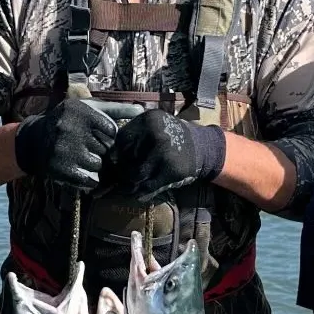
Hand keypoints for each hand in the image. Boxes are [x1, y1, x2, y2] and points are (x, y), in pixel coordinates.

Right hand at [13, 98, 118, 189]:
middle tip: (90, 148)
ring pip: (98, 165)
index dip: (110, 137)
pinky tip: (81, 170)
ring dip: (95, 165)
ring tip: (83, 158)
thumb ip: (115, 109)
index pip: (112, 131)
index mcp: (79, 111)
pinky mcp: (58, 168)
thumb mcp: (88, 108)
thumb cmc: (69, 122)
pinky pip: (88, 180)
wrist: (34, 139)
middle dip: (102, 151)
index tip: (101, 137)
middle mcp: (70, 128)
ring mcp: (63, 149)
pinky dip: (89, 179)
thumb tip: (142, 110)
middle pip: (106, 149)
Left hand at [105, 109, 226, 202]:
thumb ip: (134, 138)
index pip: (121, 141)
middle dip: (122, 171)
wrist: (203, 147)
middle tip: (120, 180)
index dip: (117, 155)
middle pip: (126, 158)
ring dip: (129, 184)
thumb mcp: (153, 128)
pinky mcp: (172, 170)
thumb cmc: (172, 138)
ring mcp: (164, 151)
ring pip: (135, 174)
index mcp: (148, 119)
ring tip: (127, 188)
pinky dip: (141, 193)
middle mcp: (155, 133)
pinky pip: (148, 186)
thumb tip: (110, 159)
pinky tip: (139, 194)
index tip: (117, 163)